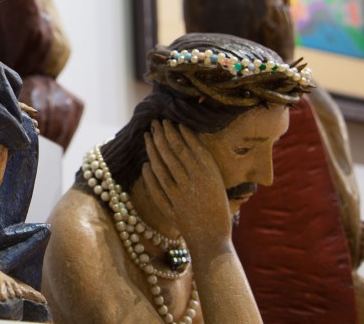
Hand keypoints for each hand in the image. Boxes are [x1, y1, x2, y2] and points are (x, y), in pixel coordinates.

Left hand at [141, 120, 231, 246]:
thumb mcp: (218, 184)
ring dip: (153, 149)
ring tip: (147, 136)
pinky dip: (149, 175)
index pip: (189, 146)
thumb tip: (188, 143)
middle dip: (162, 135)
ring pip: (162, 166)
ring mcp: (180, 195)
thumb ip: (204, 166)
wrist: (213, 242)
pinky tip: (145, 164)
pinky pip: (155, 187)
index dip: (177, 132)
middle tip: (155, 122)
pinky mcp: (170, 208)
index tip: (170, 121)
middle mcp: (194, 182)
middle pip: (173, 152)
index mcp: (210, 174)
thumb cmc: (217, 211)